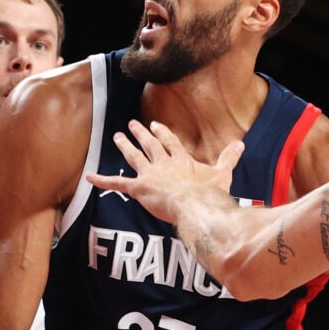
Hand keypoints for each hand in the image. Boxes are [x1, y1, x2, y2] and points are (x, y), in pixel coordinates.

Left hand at [85, 120, 243, 224]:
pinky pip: (117, 184)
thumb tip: (240, 144)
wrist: (196, 204)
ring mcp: (150, 175)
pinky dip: (101, 180)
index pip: (170, 143)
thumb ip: (228, 158)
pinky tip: (87, 177)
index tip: (157, 125)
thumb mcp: (222, 174)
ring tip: (117, 136)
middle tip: (131, 125)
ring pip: (134, 157)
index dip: (163, 133)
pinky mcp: (139, 188)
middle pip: (150, 146)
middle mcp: (163, 164)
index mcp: (181, 160)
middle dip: (141, 134)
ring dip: (125, 146)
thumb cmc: (209, 193)